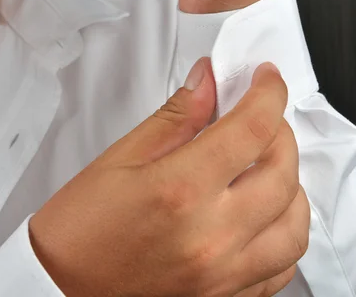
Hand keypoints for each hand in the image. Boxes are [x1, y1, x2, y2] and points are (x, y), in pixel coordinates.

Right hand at [30, 58, 309, 296]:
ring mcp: (223, 274)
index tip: (266, 80)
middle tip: (263, 119)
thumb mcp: (119, 161)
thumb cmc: (78, 235)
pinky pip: (282, 269)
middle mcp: (210, 236)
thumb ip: (176, 118)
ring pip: (295, 225)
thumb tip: (208, 83)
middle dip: (282, 132)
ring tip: (269, 168)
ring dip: (293, 186)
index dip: (268, 93)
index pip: (252, 128)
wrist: (59, 295)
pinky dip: (284, 233)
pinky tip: (266, 216)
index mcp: (180, 191)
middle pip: (283, 171)